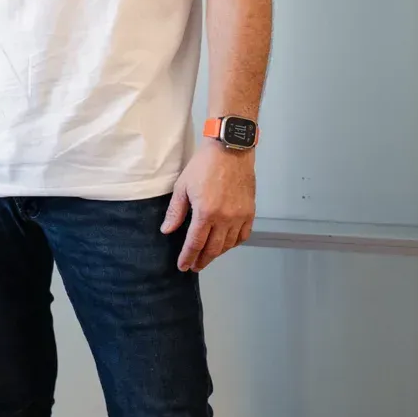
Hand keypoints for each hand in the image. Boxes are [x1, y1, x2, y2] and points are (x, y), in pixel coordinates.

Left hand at [161, 141, 255, 271]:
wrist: (230, 150)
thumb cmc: (204, 165)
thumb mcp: (182, 186)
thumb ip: (175, 211)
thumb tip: (167, 230)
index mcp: (206, 212)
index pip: (195, 243)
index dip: (188, 257)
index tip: (183, 266)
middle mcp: (225, 218)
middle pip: (213, 249)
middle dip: (202, 260)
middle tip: (194, 266)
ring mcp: (240, 216)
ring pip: (228, 245)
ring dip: (217, 253)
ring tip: (207, 256)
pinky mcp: (250, 212)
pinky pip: (243, 235)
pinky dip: (233, 243)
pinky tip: (225, 243)